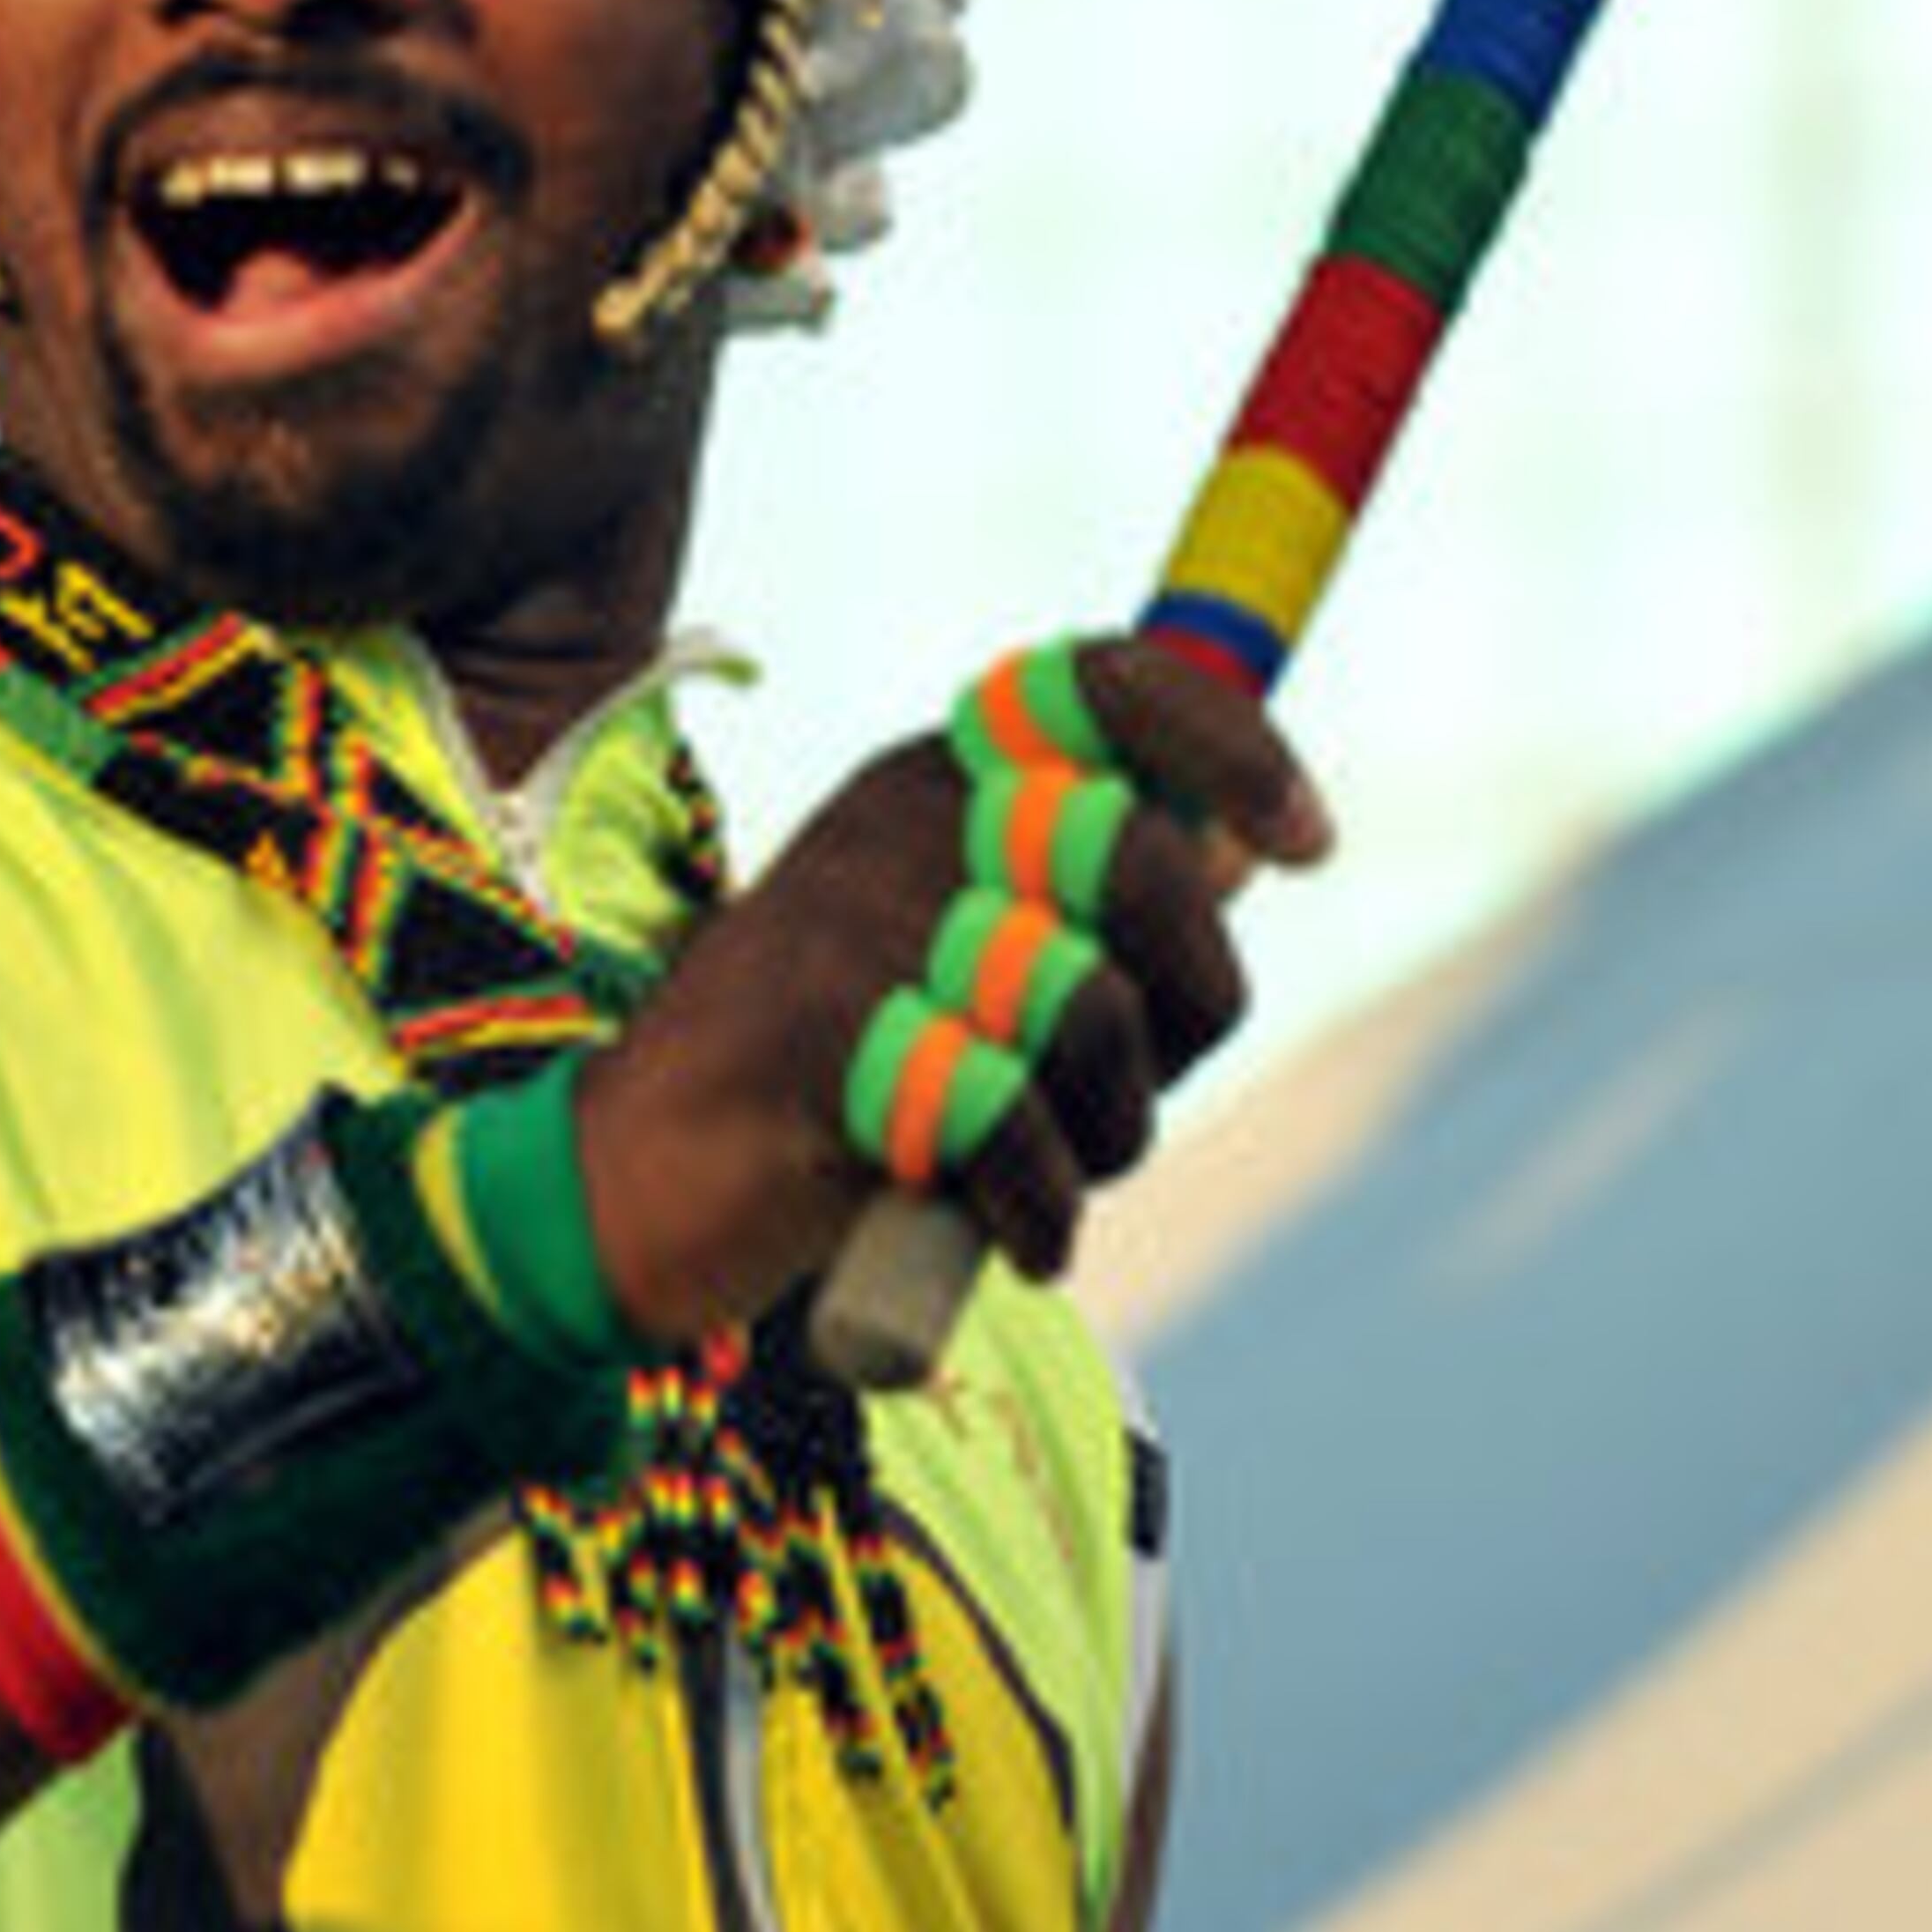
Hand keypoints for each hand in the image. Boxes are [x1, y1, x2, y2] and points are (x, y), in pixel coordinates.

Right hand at [573, 632, 1329, 1353]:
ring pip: (1093, 1005)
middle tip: (1131, 1097)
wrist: (623, 1190)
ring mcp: (854, 916)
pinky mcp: (819, 1032)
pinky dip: (1043, 1207)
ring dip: (1111, 1131)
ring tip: (1049, 1181)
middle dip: (1189, 1007)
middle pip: (1142, 864)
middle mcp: (900, 819)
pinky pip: (1012, 1117)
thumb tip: (1249, 850)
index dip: (1231, 746)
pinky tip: (1022, 1241)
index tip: (1308, 844)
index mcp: (937, 779)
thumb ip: (1087, 914)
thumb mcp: (957, 968)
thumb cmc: (824, 1093)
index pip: (1108, 690)